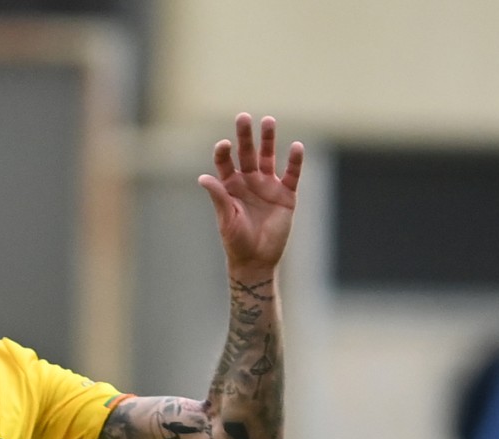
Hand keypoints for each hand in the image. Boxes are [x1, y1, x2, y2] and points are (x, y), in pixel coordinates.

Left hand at [199, 112, 302, 278]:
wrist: (257, 260)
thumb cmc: (236, 241)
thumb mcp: (225, 218)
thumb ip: (218, 196)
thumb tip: (203, 177)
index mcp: (230, 186)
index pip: (225, 163)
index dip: (224, 152)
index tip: (224, 145)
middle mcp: (248, 181)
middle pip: (247, 153)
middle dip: (245, 136)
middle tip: (243, 117)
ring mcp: (268, 186)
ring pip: (268, 157)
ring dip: (268, 140)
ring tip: (268, 121)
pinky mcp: (286, 195)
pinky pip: (291, 174)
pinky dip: (295, 161)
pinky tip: (295, 146)